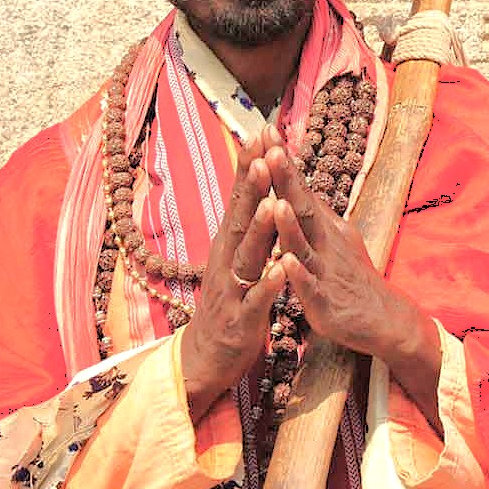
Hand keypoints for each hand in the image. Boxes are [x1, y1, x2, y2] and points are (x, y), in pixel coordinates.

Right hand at [180, 129, 285, 422]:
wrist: (207, 357)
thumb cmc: (231, 299)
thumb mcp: (237, 256)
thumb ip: (247, 222)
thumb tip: (256, 182)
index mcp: (229, 243)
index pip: (241, 197)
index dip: (250, 165)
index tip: (260, 131)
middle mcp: (226, 260)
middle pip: (239, 217)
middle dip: (251, 186)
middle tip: (262, 153)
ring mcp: (232, 289)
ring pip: (246, 255)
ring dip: (258, 230)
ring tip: (271, 204)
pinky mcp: (241, 319)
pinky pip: (257, 299)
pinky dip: (268, 283)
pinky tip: (281, 269)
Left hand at [263, 138, 442, 429]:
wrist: (382, 319)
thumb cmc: (352, 278)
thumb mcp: (336, 239)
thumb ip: (315, 214)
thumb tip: (296, 184)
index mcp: (326, 228)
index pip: (301, 188)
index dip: (283, 163)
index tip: (267, 131)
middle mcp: (327, 242)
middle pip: (304, 207)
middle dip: (286, 180)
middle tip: (271, 150)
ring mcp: (326, 271)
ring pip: (306, 245)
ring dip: (290, 224)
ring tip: (276, 202)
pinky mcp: (325, 302)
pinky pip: (310, 287)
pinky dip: (299, 274)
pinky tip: (288, 263)